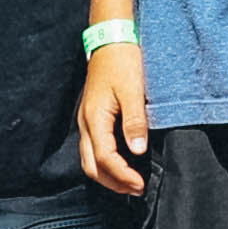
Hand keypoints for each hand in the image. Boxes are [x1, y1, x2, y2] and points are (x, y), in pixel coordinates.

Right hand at [77, 42, 154, 191]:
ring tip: (131, 181)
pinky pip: (93, 149)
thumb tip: (137, 151)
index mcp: (94, 119)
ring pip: (89, 160)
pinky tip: (123, 163)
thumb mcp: (133, 90)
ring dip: (109, 175)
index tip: (141, 185)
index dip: (122, 176)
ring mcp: (87, 121)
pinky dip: (106, 163)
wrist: (110, 39)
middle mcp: (86, 124)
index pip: (105, 159)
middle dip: (113, 183)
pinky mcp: (92, 118)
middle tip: (137, 189)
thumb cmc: (122, 61)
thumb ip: (134, 122)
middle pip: (92, 167)